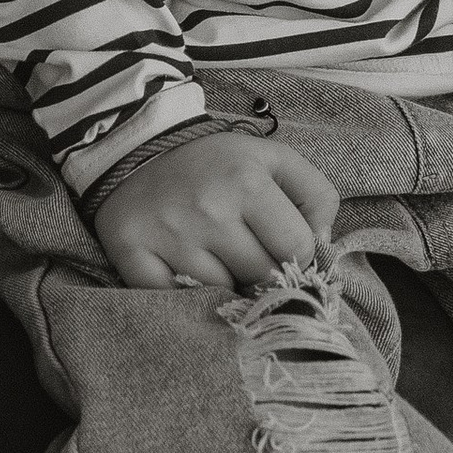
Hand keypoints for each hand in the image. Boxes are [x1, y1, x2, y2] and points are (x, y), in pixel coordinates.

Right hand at [92, 126, 339, 294]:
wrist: (137, 152)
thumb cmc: (216, 164)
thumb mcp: (273, 159)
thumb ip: (316, 195)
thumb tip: (323, 244)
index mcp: (246, 179)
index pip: (298, 248)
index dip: (295, 253)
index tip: (277, 245)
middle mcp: (207, 207)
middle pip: (261, 277)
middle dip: (259, 271)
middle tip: (242, 251)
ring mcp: (168, 234)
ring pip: (220, 293)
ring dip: (221, 283)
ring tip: (209, 256)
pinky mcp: (130, 252)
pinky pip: (173, 300)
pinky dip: (180, 294)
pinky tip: (179, 267)